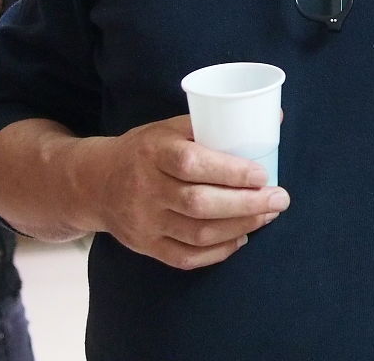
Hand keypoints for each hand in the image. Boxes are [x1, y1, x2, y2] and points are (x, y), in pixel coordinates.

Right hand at [75, 115, 289, 270]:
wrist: (94, 182)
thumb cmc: (145, 149)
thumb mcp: (170, 127)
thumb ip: (215, 123)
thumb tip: (275, 117)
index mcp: (153, 152)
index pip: (192, 164)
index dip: (231, 172)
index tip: (263, 174)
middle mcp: (146, 188)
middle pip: (199, 203)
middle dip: (246, 204)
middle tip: (279, 199)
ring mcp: (144, 221)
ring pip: (196, 233)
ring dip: (240, 226)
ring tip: (268, 215)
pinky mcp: (145, 246)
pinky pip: (184, 257)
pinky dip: (218, 252)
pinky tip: (241, 237)